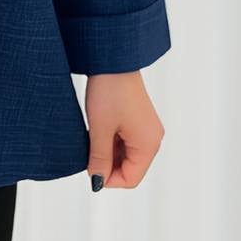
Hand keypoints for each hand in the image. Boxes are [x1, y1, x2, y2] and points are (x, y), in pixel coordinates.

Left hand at [85, 70, 164, 188]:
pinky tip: (97, 130)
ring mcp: (146, 127)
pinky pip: (127, 140)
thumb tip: (97, 182)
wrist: (113, 58)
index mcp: (148, 145)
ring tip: (92, 137)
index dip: (108, 179)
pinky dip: (112, 140)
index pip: (131, 178)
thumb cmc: (109, 91)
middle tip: (88, 152)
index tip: (89, 169)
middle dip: (108, 165)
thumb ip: (100, 159)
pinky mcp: (139, 118)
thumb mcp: (100, 129)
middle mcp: (152, 138)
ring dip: (108, 152)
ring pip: (127, 154)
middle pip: (130, 167)